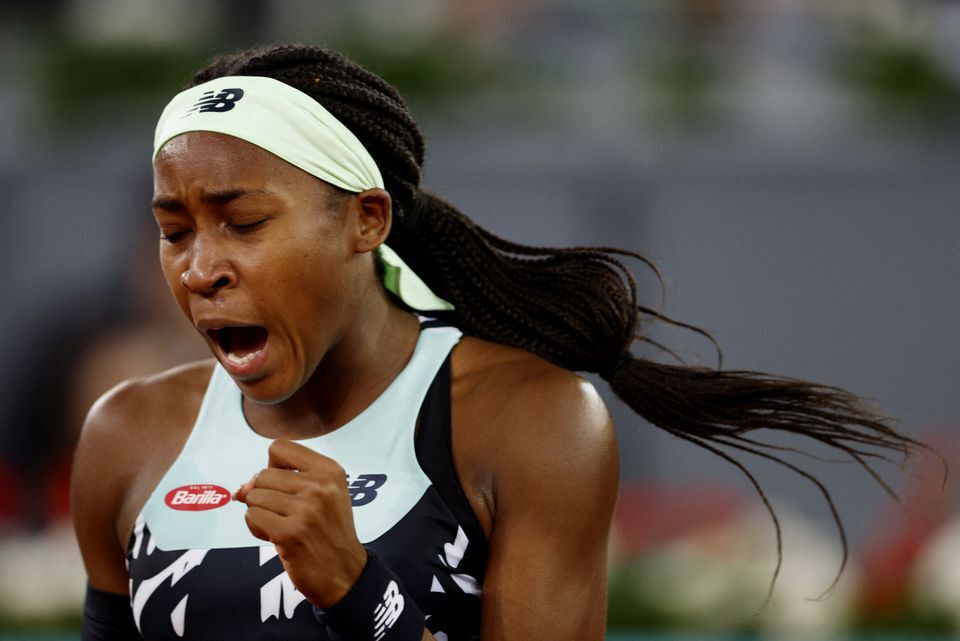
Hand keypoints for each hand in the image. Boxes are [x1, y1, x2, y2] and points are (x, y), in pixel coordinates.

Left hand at [234, 439, 366, 606]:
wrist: (345, 573)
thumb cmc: (328, 532)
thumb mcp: (323, 495)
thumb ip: (284, 481)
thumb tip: (241, 488)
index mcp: (330, 470)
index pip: (279, 448)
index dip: (273, 467)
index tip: (284, 486)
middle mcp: (320, 485)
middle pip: (263, 474)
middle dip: (265, 495)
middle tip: (285, 514)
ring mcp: (305, 509)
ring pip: (254, 496)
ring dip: (260, 513)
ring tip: (282, 526)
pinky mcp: (289, 532)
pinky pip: (252, 517)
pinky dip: (257, 528)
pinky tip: (277, 537)